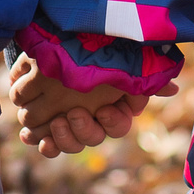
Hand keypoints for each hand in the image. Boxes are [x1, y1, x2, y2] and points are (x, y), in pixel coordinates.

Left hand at [8, 52, 139, 156]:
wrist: (56, 46)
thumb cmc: (91, 53)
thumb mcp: (114, 60)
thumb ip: (137, 77)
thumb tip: (156, 92)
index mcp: (112, 108)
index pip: (118, 125)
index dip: (113, 122)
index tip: (103, 111)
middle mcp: (92, 121)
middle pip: (93, 137)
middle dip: (84, 129)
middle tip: (74, 113)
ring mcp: (70, 126)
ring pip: (71, 144)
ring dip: (64, 138)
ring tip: (56, 122)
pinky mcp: (47, 127)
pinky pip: (49, 146)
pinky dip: (46, 146)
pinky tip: (37, 138)